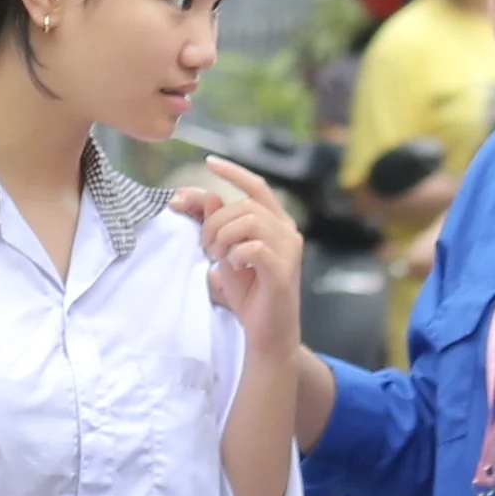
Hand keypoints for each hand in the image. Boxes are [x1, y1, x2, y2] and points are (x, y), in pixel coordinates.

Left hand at [171, 156, 303, 359]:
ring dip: (224, 237)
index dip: (234, 172)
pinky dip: (237, 254)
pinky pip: (255, 248)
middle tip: (205, 246)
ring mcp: (289, 251)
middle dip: (216, 222)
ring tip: (218, 257)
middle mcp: (288, 232)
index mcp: (277, 223)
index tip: (209, 162)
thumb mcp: (225, 253)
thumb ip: (217, 225)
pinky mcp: (283, 271)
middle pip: (246, 205)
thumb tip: (208, 195)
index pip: (257, 186)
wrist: (267, 332)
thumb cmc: (249, 293)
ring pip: (251, 221)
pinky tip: (235, 267)